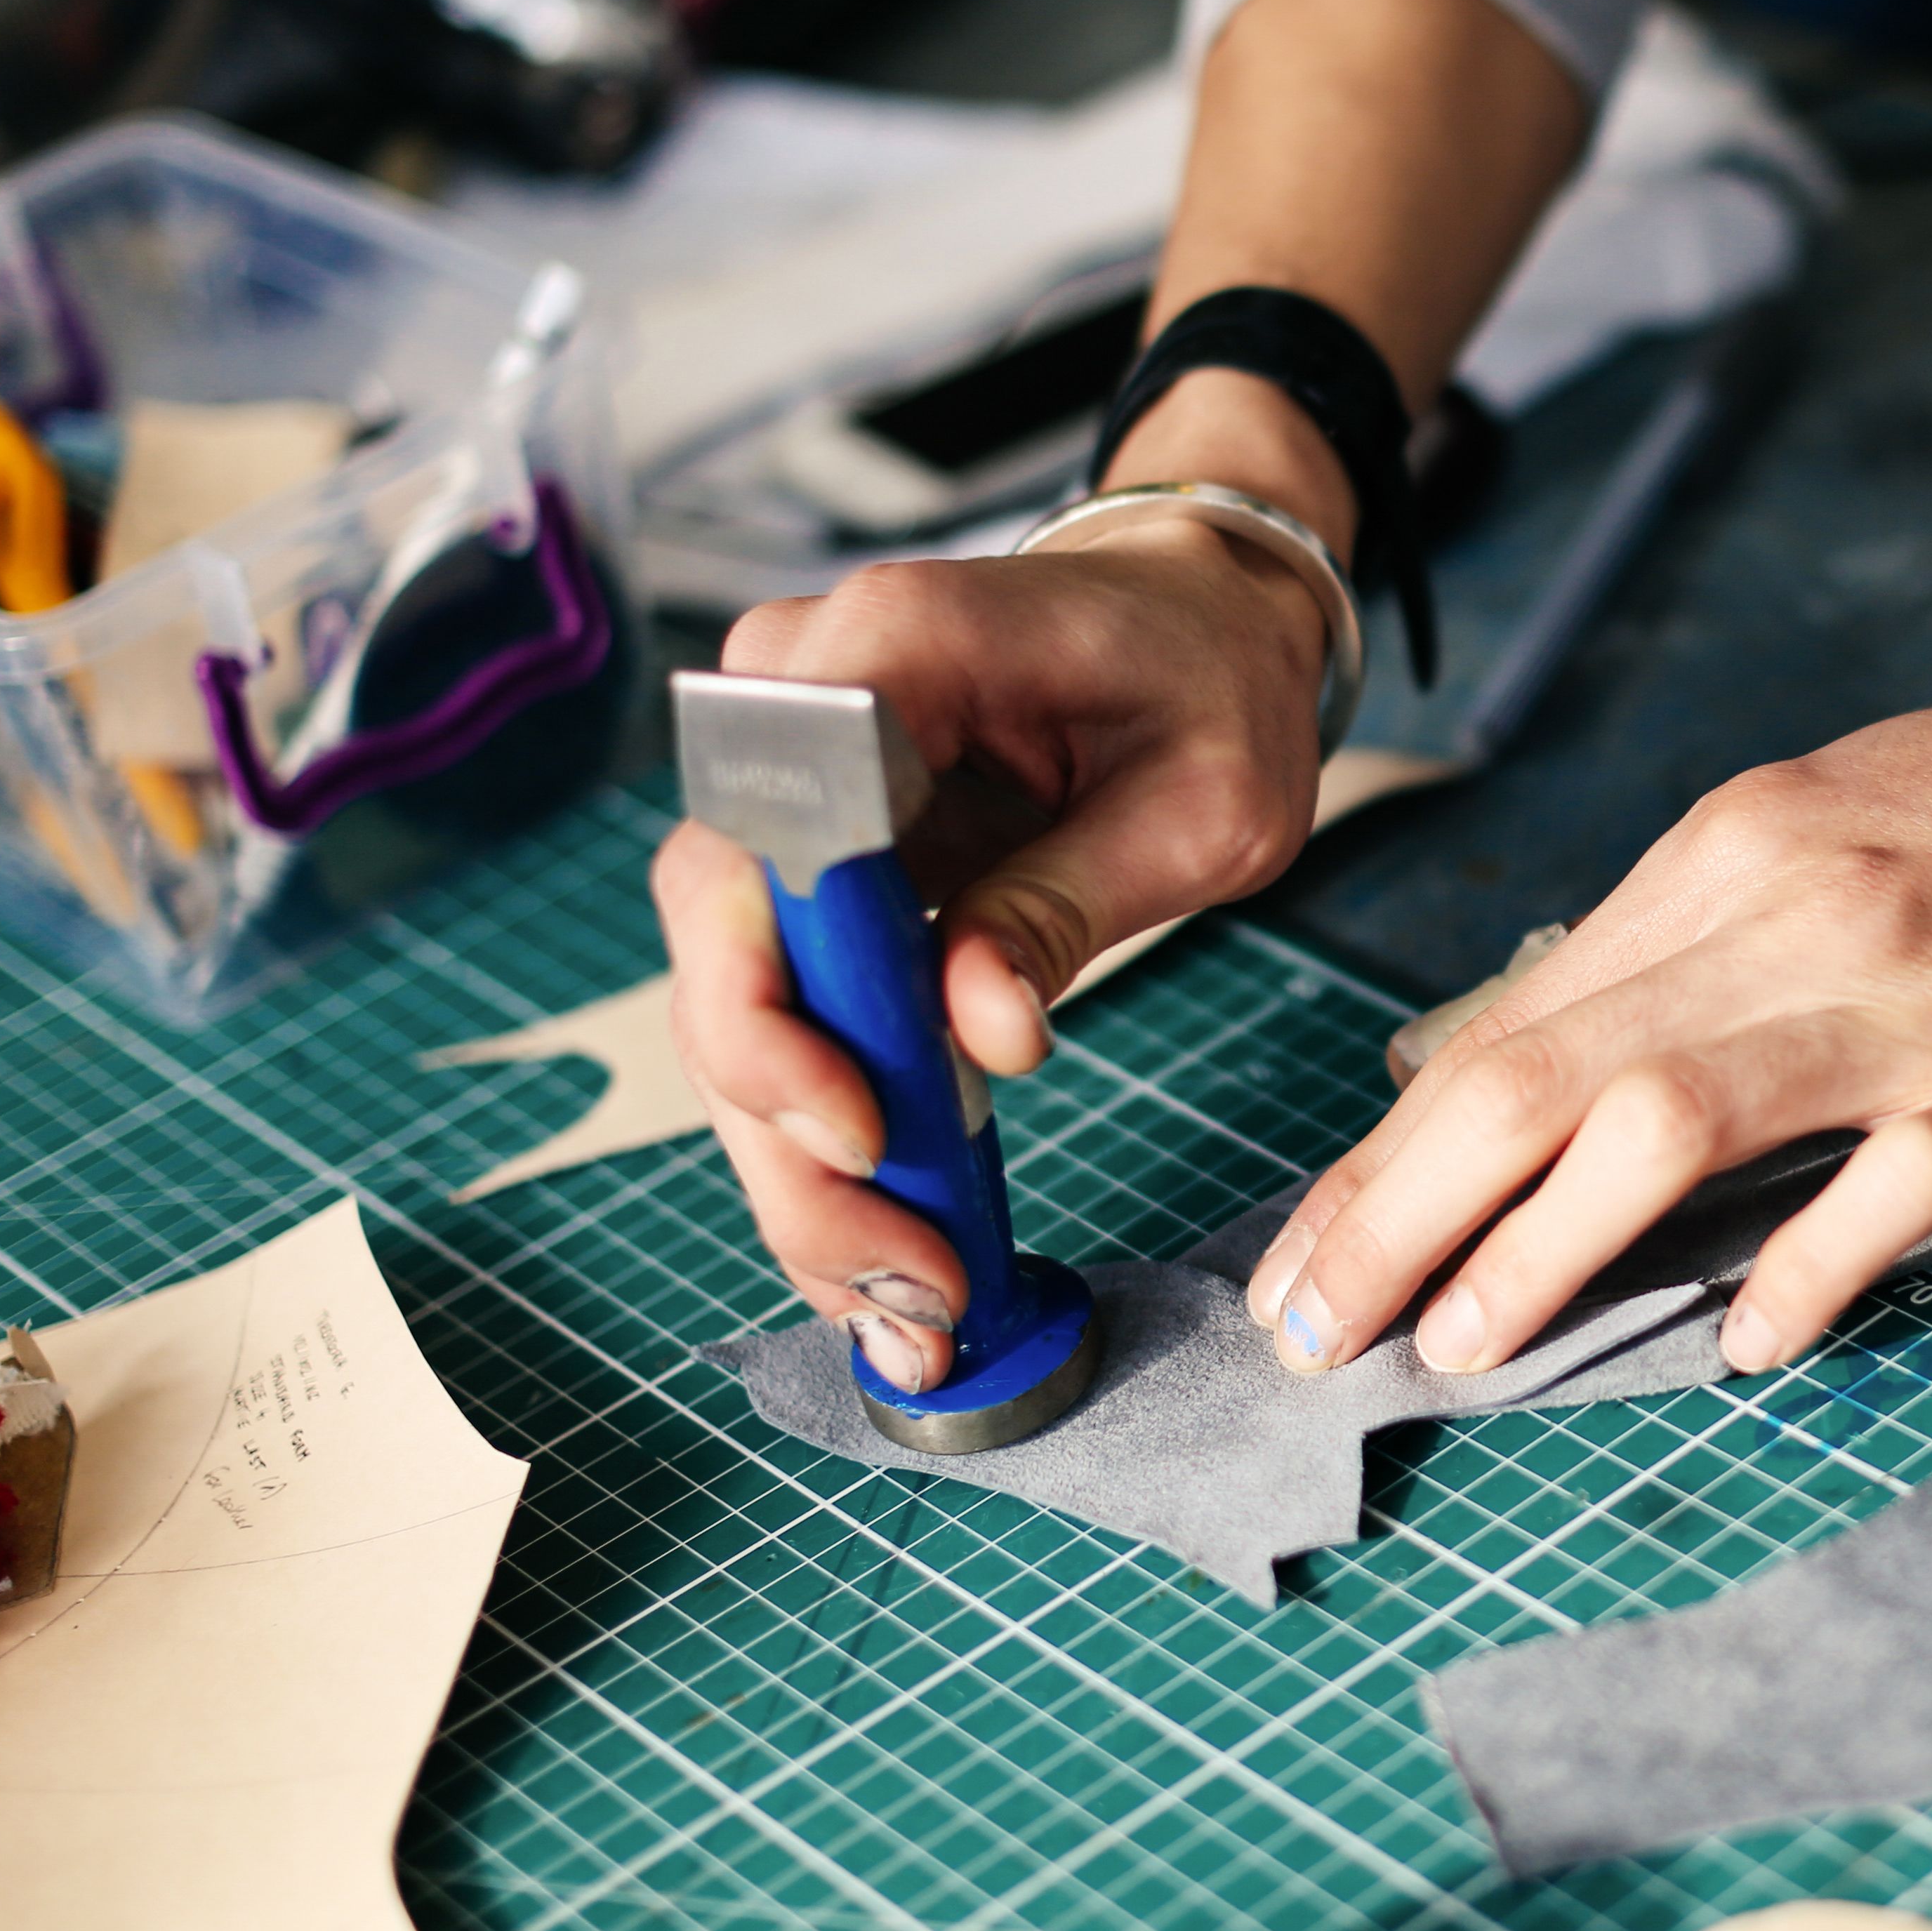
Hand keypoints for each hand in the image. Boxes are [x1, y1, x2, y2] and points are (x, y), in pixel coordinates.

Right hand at [656, 512, 1329, 1388]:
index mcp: (891, 650)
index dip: (781, 1008)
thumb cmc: (1207, 683)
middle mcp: (795, 706)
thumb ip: (1073, 903)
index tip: (869, 1136)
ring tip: (903, 1310)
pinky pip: (784, 1007)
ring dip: (804, 1173)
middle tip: (904, 1291)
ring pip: (736, 1004)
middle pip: (724, 948)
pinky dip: (827, 1136)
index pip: (767, 841)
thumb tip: (978, 1033)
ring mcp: (784, 788)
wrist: (1195, 620)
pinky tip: (884, 1255)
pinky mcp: (807, 867)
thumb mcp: (1199, 798)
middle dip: (795, 1143)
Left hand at [1243, 627, 1931, 1377]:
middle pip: (1540, 1076)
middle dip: (1399, 1217)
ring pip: (1667, 1119)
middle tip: (1311, 1334)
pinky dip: (1799, 1268)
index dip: (1380, 1162)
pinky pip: (1885, 1185)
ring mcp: (1908, 998)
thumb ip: (1668, 952)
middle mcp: (1793, 912)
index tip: (1298, 1266)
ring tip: (1463, 1347)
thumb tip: (1499, 1067)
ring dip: (1541, 1246)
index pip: (1506, 1030)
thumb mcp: (1819, 830)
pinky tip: (1739, 1339)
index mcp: (1730, 856)